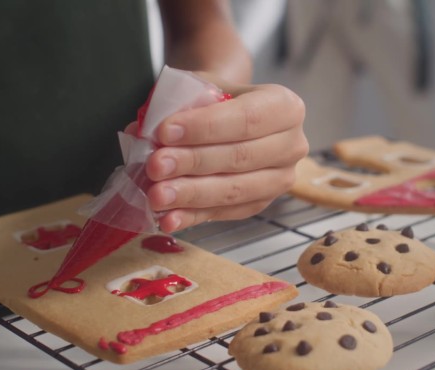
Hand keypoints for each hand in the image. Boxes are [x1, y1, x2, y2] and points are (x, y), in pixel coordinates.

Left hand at [129, 79, 306, 232]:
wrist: (229, 114)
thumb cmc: (218, 99)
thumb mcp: (201, 87)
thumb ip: (178, 105)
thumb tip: (142, 132)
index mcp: (285, 107)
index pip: (247, 119)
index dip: (205, 128)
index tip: (164, 132)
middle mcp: (292, 145)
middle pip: (241, 158)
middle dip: (193, 163)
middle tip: (155, 166)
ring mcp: (280, 180)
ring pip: (235, 191)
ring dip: (192, 195)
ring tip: (156, 195)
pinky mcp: (260, 204)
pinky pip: (225, 213)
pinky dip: (194, 216)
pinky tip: (168, 217)